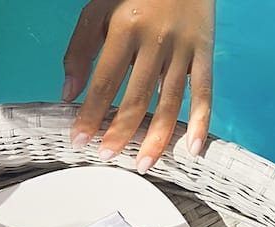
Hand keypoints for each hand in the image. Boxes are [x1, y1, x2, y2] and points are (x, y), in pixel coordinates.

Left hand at [64, 0, 214, 171]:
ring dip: (156, 138)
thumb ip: (80, 49)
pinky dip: (201, 122)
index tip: (80, 140)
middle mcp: (156, 41)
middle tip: (107, 156)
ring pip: (170, 102)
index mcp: (126, 28)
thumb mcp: (99, 10)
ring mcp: (183, 49)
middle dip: (120, 132)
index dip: (91, 114)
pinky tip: (192, 148)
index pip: (105, 81)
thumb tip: (69, 93)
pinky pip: (204, 92)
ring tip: (142, 164)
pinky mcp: (205, 52)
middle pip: (137, 98)